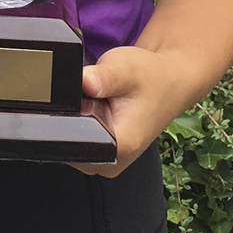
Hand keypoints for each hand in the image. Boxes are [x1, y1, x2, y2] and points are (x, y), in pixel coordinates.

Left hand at [70, 45, 195, 177]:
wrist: (168, 84)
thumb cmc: (150, 77)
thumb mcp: (125, 69)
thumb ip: (102, 77)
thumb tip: (80, 82)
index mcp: (119, 148)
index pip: (70, 143)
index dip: (64, 117)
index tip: (82, 98)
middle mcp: (111, 162)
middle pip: (66, 143)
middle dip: (70, 117)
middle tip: (96, 96)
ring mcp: (106, 163)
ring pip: (70, 144)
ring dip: (76, 121)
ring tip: (100, 103)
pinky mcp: (102, 158)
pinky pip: (77, 143)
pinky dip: (81, 125)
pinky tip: (98, 111)